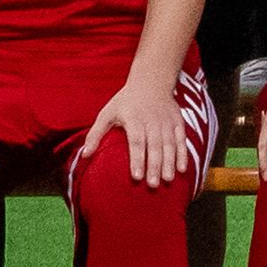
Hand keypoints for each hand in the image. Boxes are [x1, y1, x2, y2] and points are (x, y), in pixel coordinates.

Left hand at [81, 69, 194, 191]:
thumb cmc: (125, 101)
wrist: (151, 82)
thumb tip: (84, 156)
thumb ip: (95, 134)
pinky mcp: (178, 123)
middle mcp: (152, 122)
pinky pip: (181, 140)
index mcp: (134, 119)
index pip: (136, 142)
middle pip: (154, 146)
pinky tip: (182, 169)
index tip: (136, 177)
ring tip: (168, 180)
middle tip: (153, 185)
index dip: (137, 159)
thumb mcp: (107, 113)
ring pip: (169, 145)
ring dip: (169, 163)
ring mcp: (167, 122)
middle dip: (155, 166)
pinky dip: (183, 155)